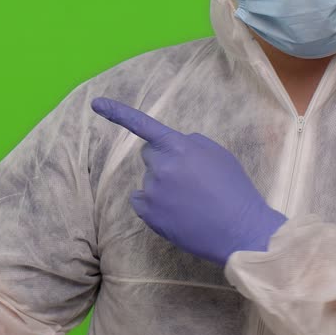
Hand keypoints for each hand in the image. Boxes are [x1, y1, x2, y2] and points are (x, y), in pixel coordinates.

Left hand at [90, 97, 286, 264]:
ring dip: (162, 185)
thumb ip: (190, 143)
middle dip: (164, 161)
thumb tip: (172, 145)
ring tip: (190, 201)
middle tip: (189, 179)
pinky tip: (175, 212)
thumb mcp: (218, 154)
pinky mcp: (148, 213)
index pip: (143, 125)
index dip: (118, 113)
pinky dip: (152, 204)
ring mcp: (153, 190)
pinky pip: (140, 200)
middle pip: (150, 155)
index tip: (95, 104)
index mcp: (180, 147)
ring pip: (149, 180)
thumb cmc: (234, 190)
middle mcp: (162, 165)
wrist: (240, 230)